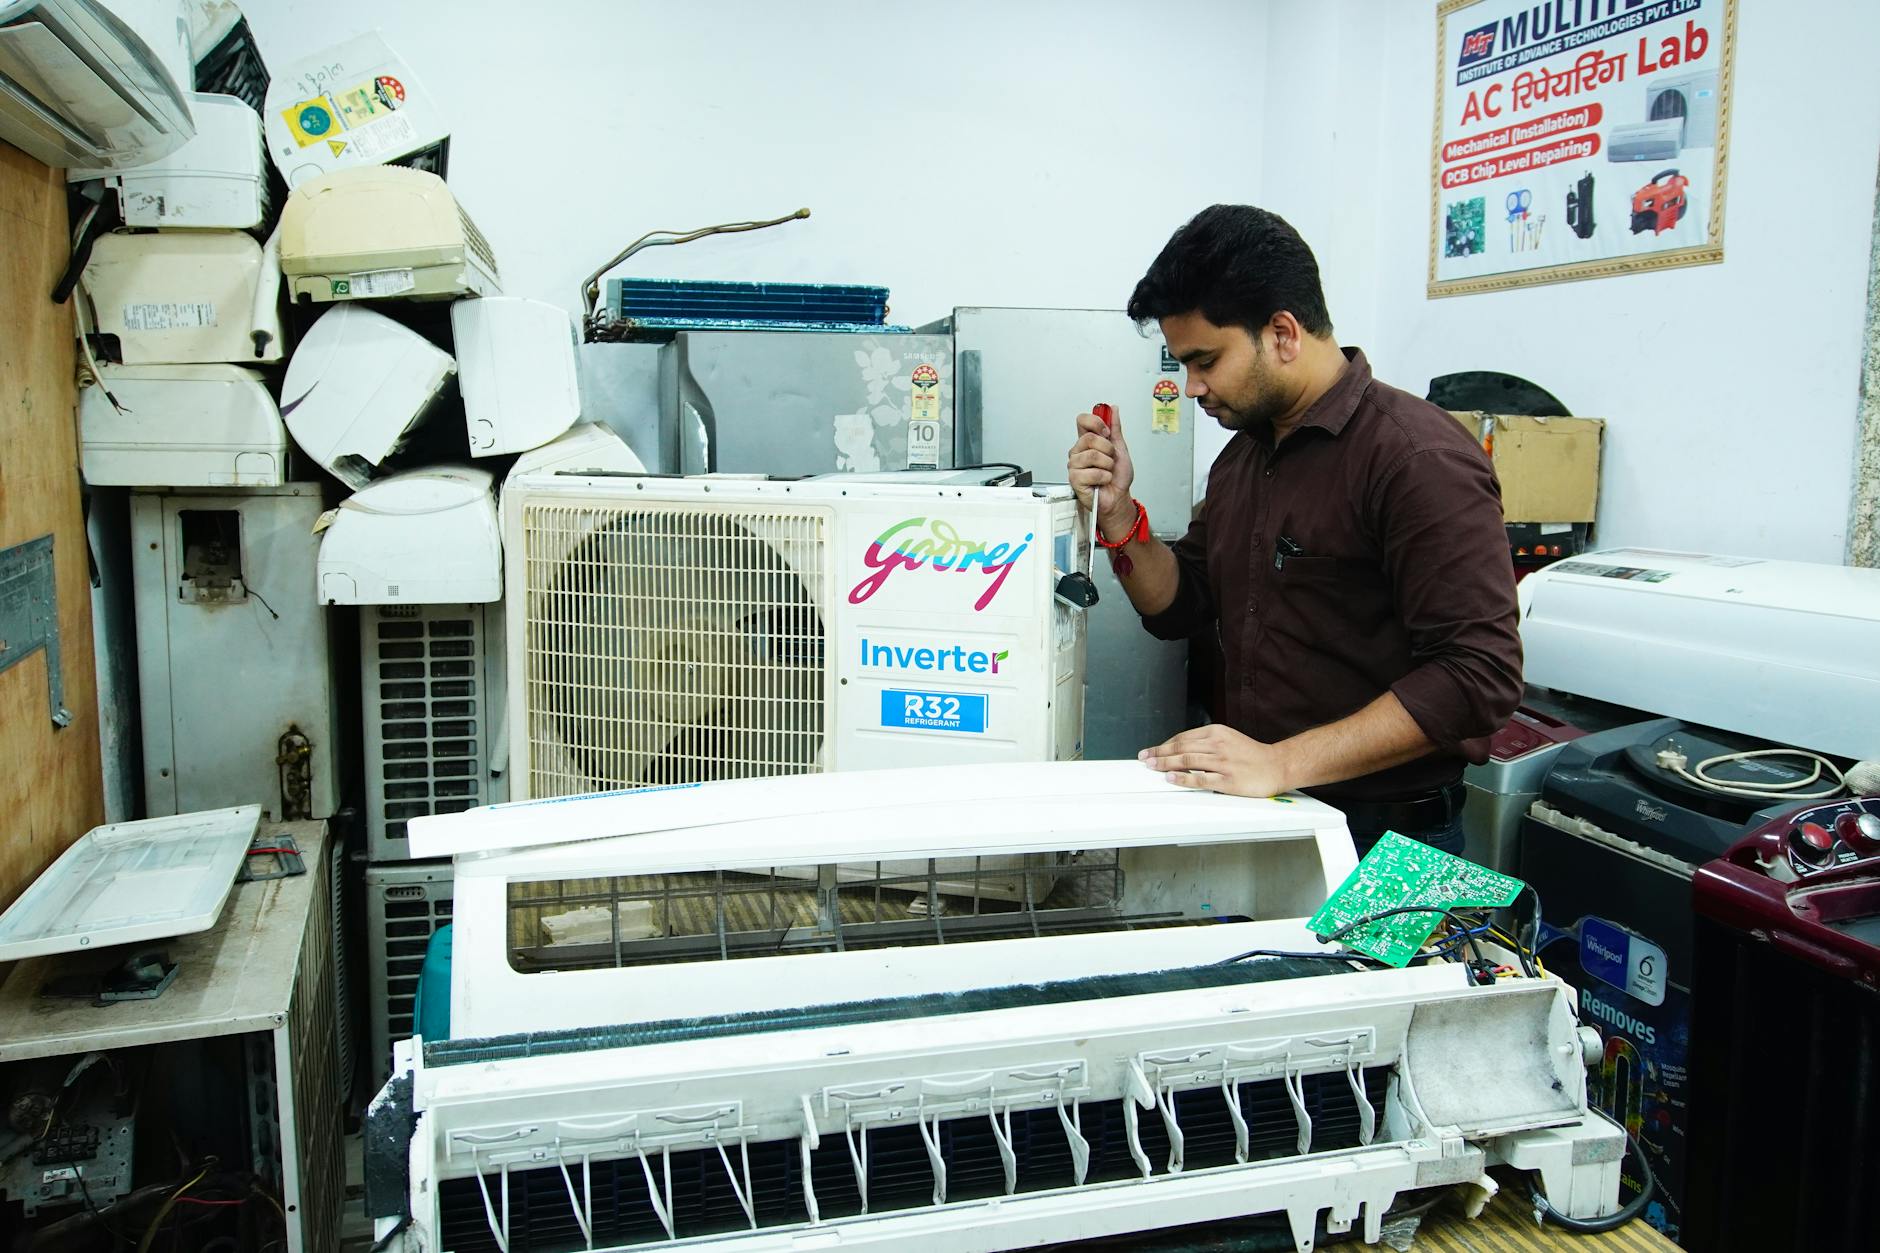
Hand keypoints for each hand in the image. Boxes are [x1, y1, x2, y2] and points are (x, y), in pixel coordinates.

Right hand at [1067, 407, 1136, 537]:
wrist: (1118, 497)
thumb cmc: (1117, 477)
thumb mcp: (1120, 449)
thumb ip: (1115, 429)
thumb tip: (1114, 409)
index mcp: (1087, 441)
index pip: (1082, 420)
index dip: (1096, 422)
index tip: (1107, 432)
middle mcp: (1078, 451)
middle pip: (1089, 438)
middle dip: (1108, 449)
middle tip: (1110, 459)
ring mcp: (1075, 465)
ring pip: (1091, 455)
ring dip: (1107, 465)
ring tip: (1107, 472)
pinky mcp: (1075, 479)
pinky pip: (1092, 472)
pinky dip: (1104, 477)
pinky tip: (1102, 481)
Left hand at [1140, 725, 1294, 797]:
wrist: (1277, 765)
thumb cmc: (1252, 755)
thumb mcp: (1228, 738)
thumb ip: (1206, 742)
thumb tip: (1181, 749)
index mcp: (1217, 733)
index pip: (1183, 737)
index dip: (1164, 744)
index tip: (1152, 750)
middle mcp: (1218, 745)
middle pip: (1181, 748)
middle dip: (1160, 753)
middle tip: (1145, 758)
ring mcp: (1223, 762)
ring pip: (1187, 761)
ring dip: (1166, 763)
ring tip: (1152, 766)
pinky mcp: (1228, 780)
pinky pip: (1200, 779)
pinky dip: (1183, 778)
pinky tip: (1171, 778)